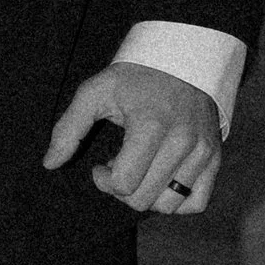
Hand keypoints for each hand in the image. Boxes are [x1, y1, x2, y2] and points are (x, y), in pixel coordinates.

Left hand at [43, 61, 222, 214]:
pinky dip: (176, 202)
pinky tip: (161, 182)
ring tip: (140, 172)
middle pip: (144, 199)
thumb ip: (69, 128)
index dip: (104, 181)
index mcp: (151, 125)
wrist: (181, 59)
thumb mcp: (96, 92)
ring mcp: (202, 151)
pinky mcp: (214, 158)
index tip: (100, 165)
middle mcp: (182, 142)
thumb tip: (50, 164)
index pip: (124, 183)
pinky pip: (197, 203)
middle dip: (122, 190)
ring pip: (169, 206)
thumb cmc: (134, 78)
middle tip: (118, 167)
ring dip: (147, 197)